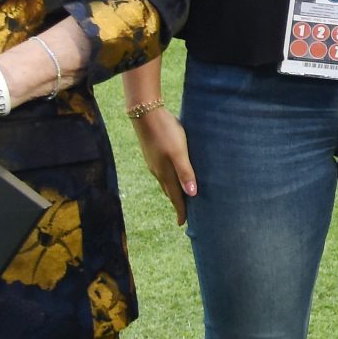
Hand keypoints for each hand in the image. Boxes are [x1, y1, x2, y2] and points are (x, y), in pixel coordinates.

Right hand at [134, 107, 196, 222]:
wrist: (146, 114)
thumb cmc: (166, 132)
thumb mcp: (179, 152)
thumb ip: (185, 172)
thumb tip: (192, 194)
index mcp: (165, 173)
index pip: (175, 196)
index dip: (181, 210)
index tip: (183, 224)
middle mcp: (158, 171)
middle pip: (169, 192)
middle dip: (177, 203)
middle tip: (185, 213)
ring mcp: (154, 162)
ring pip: (165, 182)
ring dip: (173, 191)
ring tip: (181, 196)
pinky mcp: (153, 153)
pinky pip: (162, 172)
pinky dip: (169, 179)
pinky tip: (173, 174)